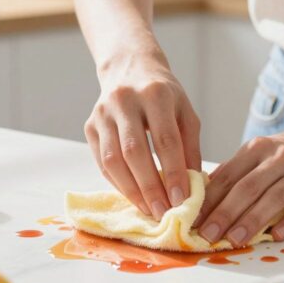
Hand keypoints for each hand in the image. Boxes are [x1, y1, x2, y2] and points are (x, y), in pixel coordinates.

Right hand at [85, 50, 200, 218]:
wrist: (130, 68)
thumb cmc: (164, 95)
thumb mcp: (185, 112)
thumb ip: (190, 147)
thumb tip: (193, 186)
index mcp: (155, 94)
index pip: (165, 140)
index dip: (174, 172)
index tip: (182, 200)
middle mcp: (125, 100)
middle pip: (135, 152)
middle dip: (150, 188)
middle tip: (163, 213)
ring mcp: (102, 113)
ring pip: (113, 160)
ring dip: (131, 191)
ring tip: (148, 210)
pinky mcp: (90, 125)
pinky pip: (102, 162)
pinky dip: (118, 183)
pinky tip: (133, 196)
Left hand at [195, 123, 283, 246]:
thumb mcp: (262, 150)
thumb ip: (236, 170)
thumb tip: (203, 195)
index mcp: (258, 148)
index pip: (228, 175)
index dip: (209, 199)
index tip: (192, 219)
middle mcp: (279, 158)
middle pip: (247, 187)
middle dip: (225, 212)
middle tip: (207, 234)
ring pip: (273, 198)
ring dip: (252, 220)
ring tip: (234, 239)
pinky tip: (276, 236)